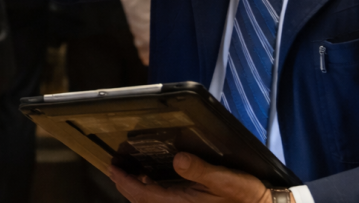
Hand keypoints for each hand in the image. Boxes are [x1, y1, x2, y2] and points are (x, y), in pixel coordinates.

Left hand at [109, 153, 275, 202]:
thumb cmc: (245, 196)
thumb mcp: (224, 178)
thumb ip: (199, 170)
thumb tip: (177, 159)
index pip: (142, 194)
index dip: (124, 181)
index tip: (113, 167)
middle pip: (141, 200)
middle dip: (124, 184)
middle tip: (114, 167)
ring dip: (135, 189)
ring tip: (127, 173)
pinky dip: (148, 193)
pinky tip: (150, 181)